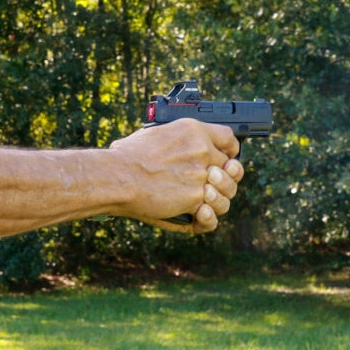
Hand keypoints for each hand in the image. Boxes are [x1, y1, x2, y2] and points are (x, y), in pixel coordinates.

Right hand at [109, 120, 244, 232]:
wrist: (118, 177)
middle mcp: (202, 152)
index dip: (231, 152)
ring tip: (203, 202)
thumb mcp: (155, 134)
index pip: (228, 139)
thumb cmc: (126, 157)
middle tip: (211, 185)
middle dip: (224, 179)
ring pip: (227, 193)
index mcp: (193, 131)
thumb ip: (177, 142)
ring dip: (218, 200)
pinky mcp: (194, 199)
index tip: (227, 159)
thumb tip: (177, 149)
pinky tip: (198, 214)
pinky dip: (207, 218)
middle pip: (231, 169)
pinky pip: (212, 215)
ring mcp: (201, 177)